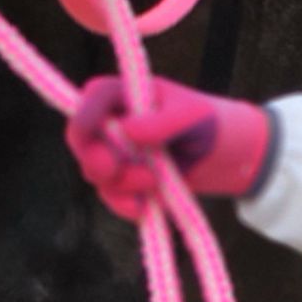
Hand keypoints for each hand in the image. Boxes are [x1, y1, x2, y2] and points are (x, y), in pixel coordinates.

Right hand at [64, 75, 273, 219]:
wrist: (219, 153)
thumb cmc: (203, 119)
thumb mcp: (190, 114)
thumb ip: (161, 122)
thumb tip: (126, 131)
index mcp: (123, 94)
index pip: (92, 98)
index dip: (83, 116)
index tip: (88, 134)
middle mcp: (112, 122)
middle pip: (82, 141)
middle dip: (96, 159)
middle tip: (113, 169)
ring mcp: (115, 154)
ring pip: (96, 174)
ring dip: (123, 184)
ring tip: (156, 181)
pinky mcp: (124, 181)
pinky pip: (112, 197)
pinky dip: (126, 205)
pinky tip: (145, 207)